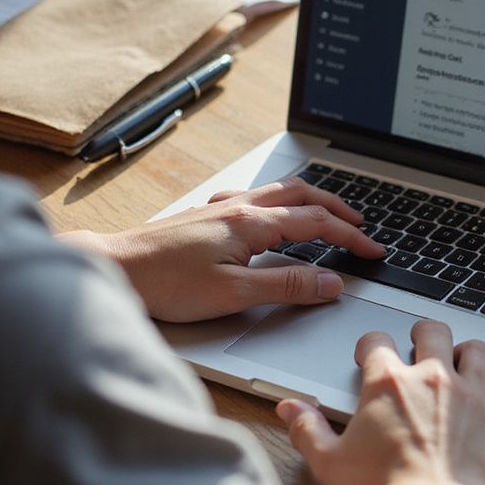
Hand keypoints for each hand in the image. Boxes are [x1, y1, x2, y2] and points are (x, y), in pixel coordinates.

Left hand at [60, 177, 383, 321]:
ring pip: (279, 191)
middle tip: (360, 225)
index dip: (351, 237)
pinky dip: (277, 201)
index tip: (373, 251)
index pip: (318, 225)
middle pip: (304, 196)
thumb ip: (287, 285)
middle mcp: (239, 207)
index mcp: (253, 224)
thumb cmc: (164, 284)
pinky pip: (253, 196)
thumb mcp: (234, 293)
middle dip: (338, 208)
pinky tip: (269, 213)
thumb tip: (331, 282)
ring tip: (327, 213)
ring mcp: (220, 207)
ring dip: (311, 200)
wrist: (111, 268)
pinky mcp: (204, 215)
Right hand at [275, 320, 484, 484]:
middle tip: (420, 342)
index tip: (369, 356)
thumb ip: (308, 430)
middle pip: (433, 331)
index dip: (369, 345)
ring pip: (478, 350)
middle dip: (424, 332)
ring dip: (470, 351)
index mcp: (389, 383)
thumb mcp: (329, 463)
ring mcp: (472, 394)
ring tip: (464, 358)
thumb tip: (291, 409)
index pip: (376, 342)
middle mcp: (433, 377)